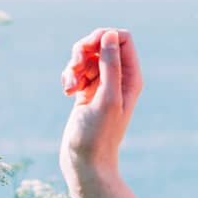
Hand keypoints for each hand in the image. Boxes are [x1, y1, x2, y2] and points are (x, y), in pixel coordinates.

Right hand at [59, 27, 140, 174]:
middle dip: (83, 51)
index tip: (87, 50)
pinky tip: (67, 92)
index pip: (122, 38)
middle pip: (101, 43)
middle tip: (76, 68)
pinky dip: (69, 76)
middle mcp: (119, 78)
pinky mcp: (86, 91)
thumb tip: (110, 35)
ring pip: (86, 56)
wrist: (86, 163)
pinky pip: (77, 70)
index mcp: (131, 77)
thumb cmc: (98, 135)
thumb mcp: (106, 98)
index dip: (103, 37)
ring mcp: (102, 84)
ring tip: (69, 87)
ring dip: (73, 66)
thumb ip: (110, 66)